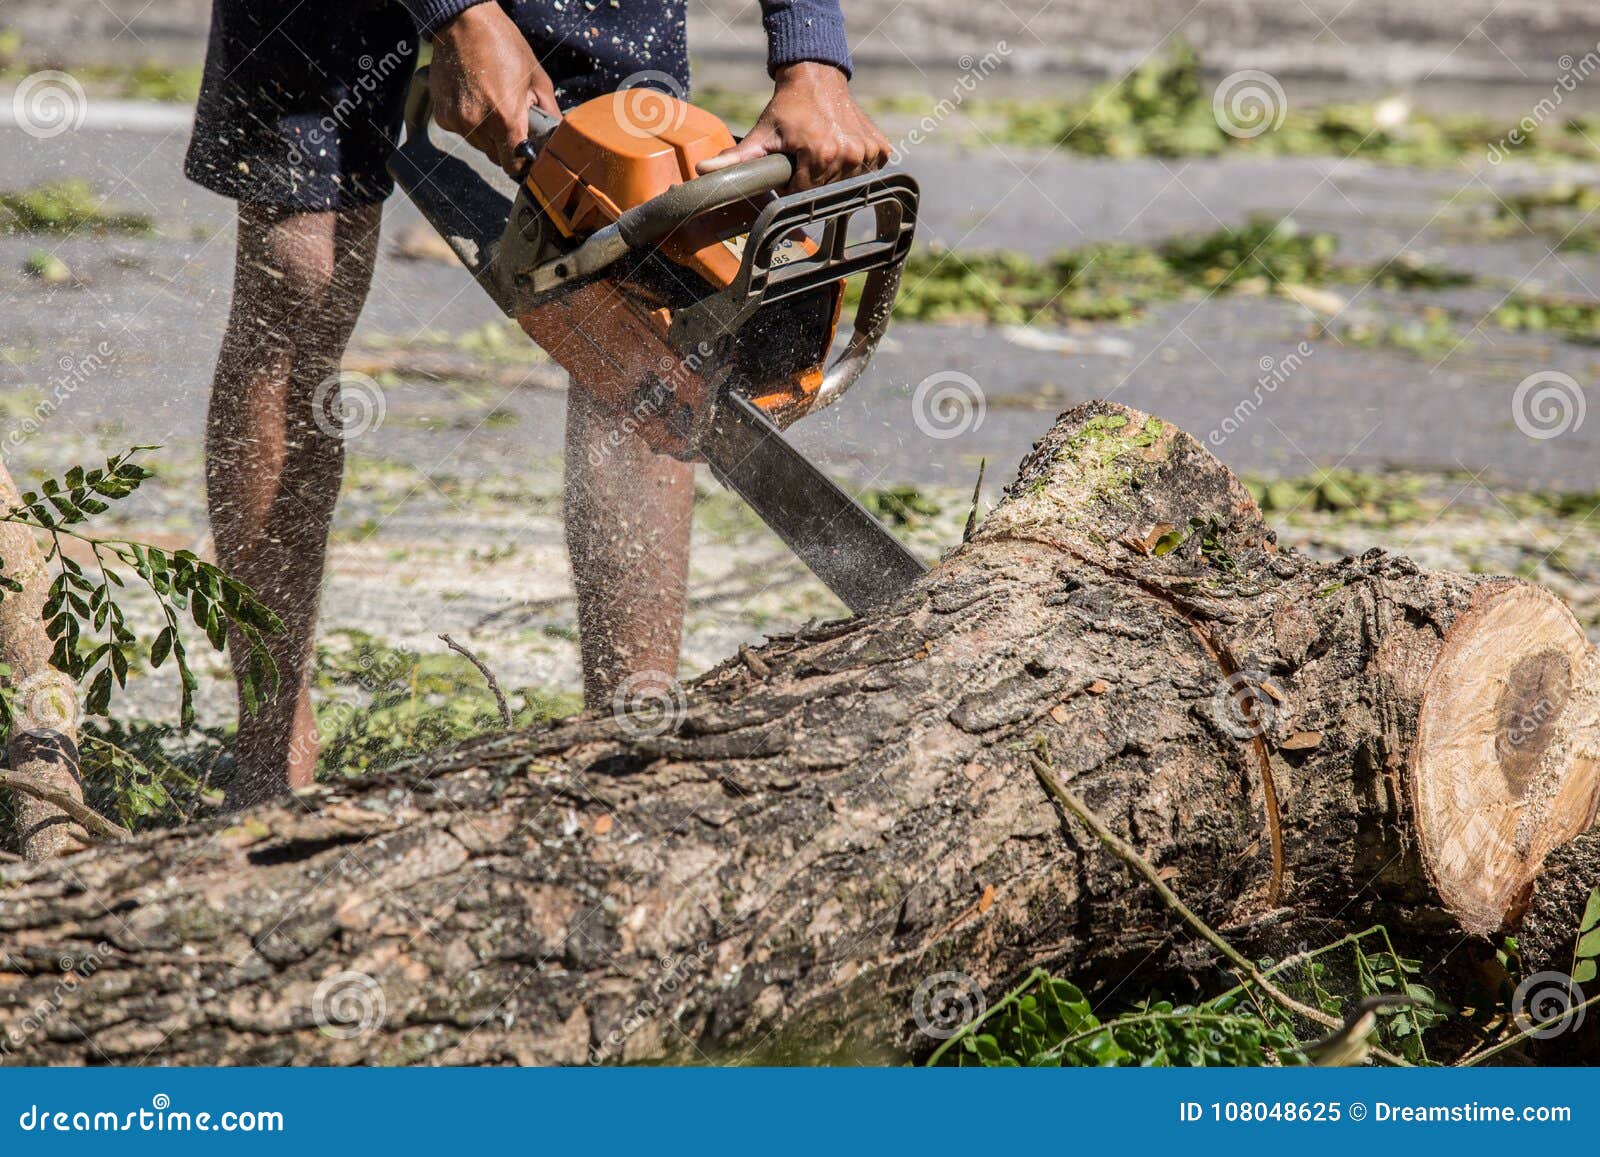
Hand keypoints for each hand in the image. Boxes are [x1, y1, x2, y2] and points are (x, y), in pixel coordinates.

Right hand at [429, 2, 559, 177]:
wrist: (463, 23)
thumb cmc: (502, 45)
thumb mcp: (536, 78)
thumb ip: (549, 113)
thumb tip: (557, 138)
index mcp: (505, 118)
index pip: (514, 165)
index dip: (522, 162)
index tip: (526, 155)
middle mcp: (477, 125)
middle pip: (496, 156)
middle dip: (506, 144)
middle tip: (510, 118)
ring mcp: (457, 121)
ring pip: (478, 145)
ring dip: (487, 134)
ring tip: (492, 103)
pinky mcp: (442, 115)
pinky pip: (461, 131)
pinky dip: (469, 122)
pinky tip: (474, 99)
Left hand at [697, 62, 890, 190]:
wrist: (817, 77)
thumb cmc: (786, 108)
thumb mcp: (761, 134)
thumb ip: (735, 159)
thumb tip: (702, 170)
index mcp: (820, 155)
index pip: (801, 194)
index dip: (789, 183)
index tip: (788, 163)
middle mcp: (847, 156)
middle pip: (822, 190)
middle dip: (809, 179)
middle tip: (802, 153)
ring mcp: (866, 153)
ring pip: (844, 185)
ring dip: (831, 174)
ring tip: (821, 148)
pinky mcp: (879, 149)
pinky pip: (865, 173)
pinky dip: (853, 166)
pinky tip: (840, 147)